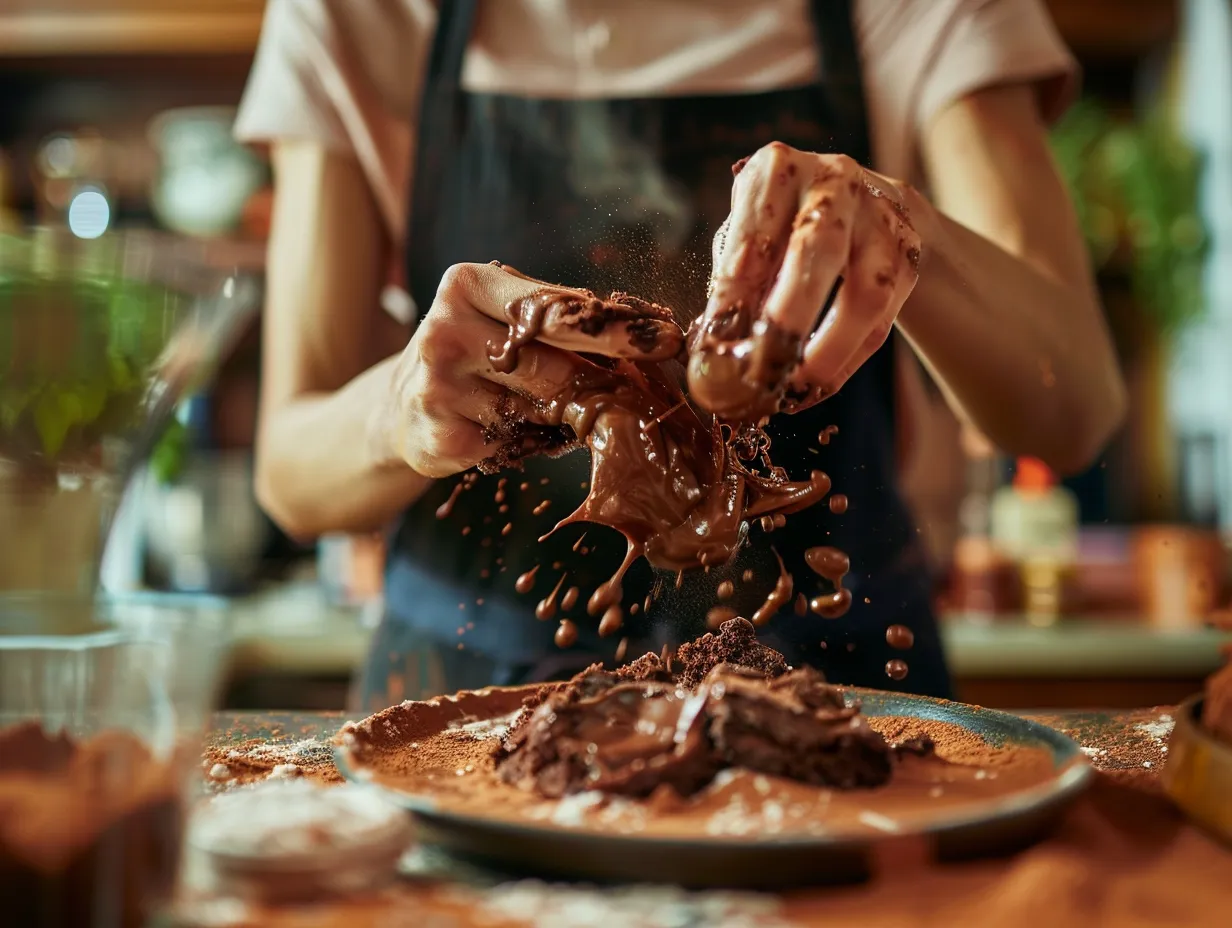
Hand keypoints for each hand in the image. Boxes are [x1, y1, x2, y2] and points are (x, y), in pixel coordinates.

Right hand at [372, 263, 683, 477]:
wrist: (401, 406)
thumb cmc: (475, 351)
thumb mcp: (502, 316)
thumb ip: (560, 319)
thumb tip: (647, 337)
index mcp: (466, 285)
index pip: (556, 307)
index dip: (618, 327)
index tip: (667, 339)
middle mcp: (444, 332)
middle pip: (552, 362)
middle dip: (605, 377)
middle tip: (650, 385)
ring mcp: (437, 388)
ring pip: (540, 409)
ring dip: (569, 412)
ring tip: (571, 408)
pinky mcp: (441, 438)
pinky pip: (519, 444)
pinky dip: (538, 441)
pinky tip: (530, 432)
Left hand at [688, 143, 927, 419]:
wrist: (860, 198)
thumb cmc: (780, 224)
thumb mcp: (747, 234)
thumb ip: (732, 281)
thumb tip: (717, 347)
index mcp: (778, 170)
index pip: (754, 236)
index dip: (735, 296)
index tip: (717, 345)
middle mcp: (834, 182)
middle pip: (819, 250)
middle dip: (790, 316)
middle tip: (762, 370)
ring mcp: (880, 217)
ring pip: (866, 292)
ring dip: (827, 352)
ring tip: (790, 392)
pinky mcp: (909, 255)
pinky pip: (881, 321)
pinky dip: (845, 362)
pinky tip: (812, 388)